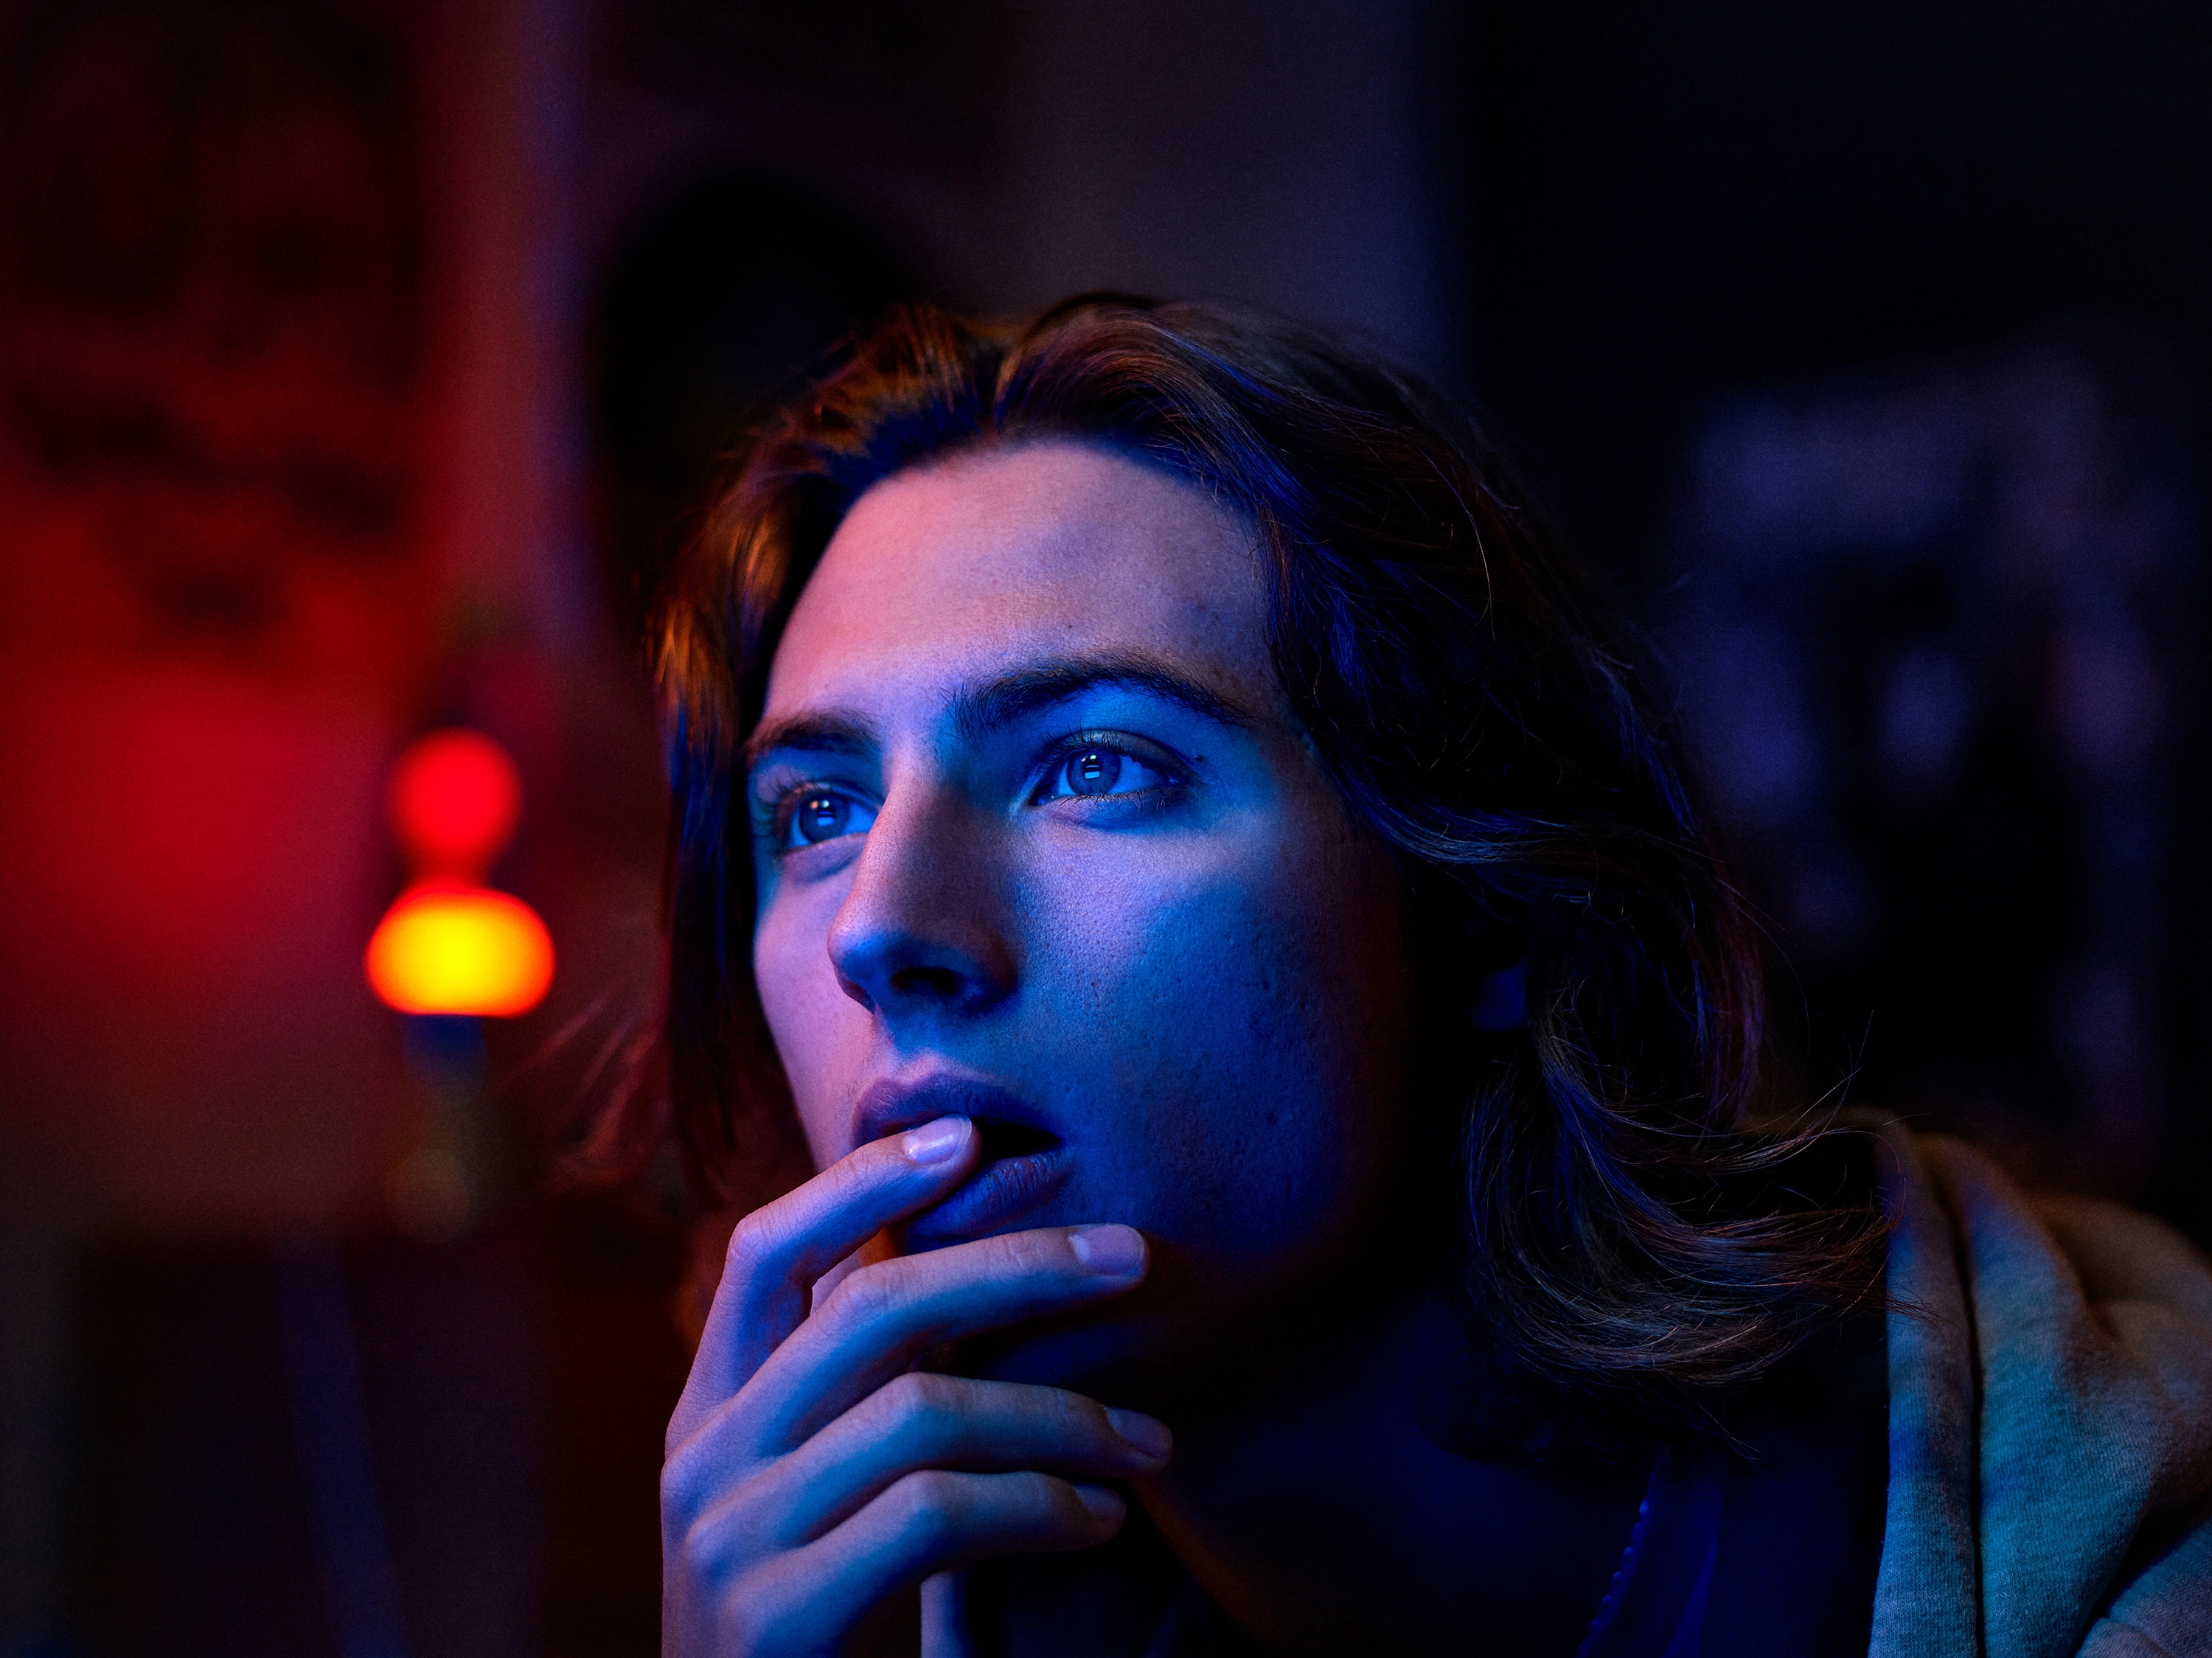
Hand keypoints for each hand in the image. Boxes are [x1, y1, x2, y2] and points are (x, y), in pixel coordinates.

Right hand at [662, 1116, 1170, 1655]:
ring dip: (1064, 1415)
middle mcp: (703, 1458)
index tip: (967, 1133)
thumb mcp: (802, 1495)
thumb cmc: (806, 1631)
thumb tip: (960, 1270)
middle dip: (1016, 1267)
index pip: (765, 1251)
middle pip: (872, 1310)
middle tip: (1132, 1256)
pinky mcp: (780, 1613)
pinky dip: (1039, 1503)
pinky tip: (1098, 1519)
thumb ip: (850, 1396)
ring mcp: (732, 1535)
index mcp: (706, 1413)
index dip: (864, 1182)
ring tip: (1152, 1441)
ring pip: (924, 1409)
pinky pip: (937, 1514)